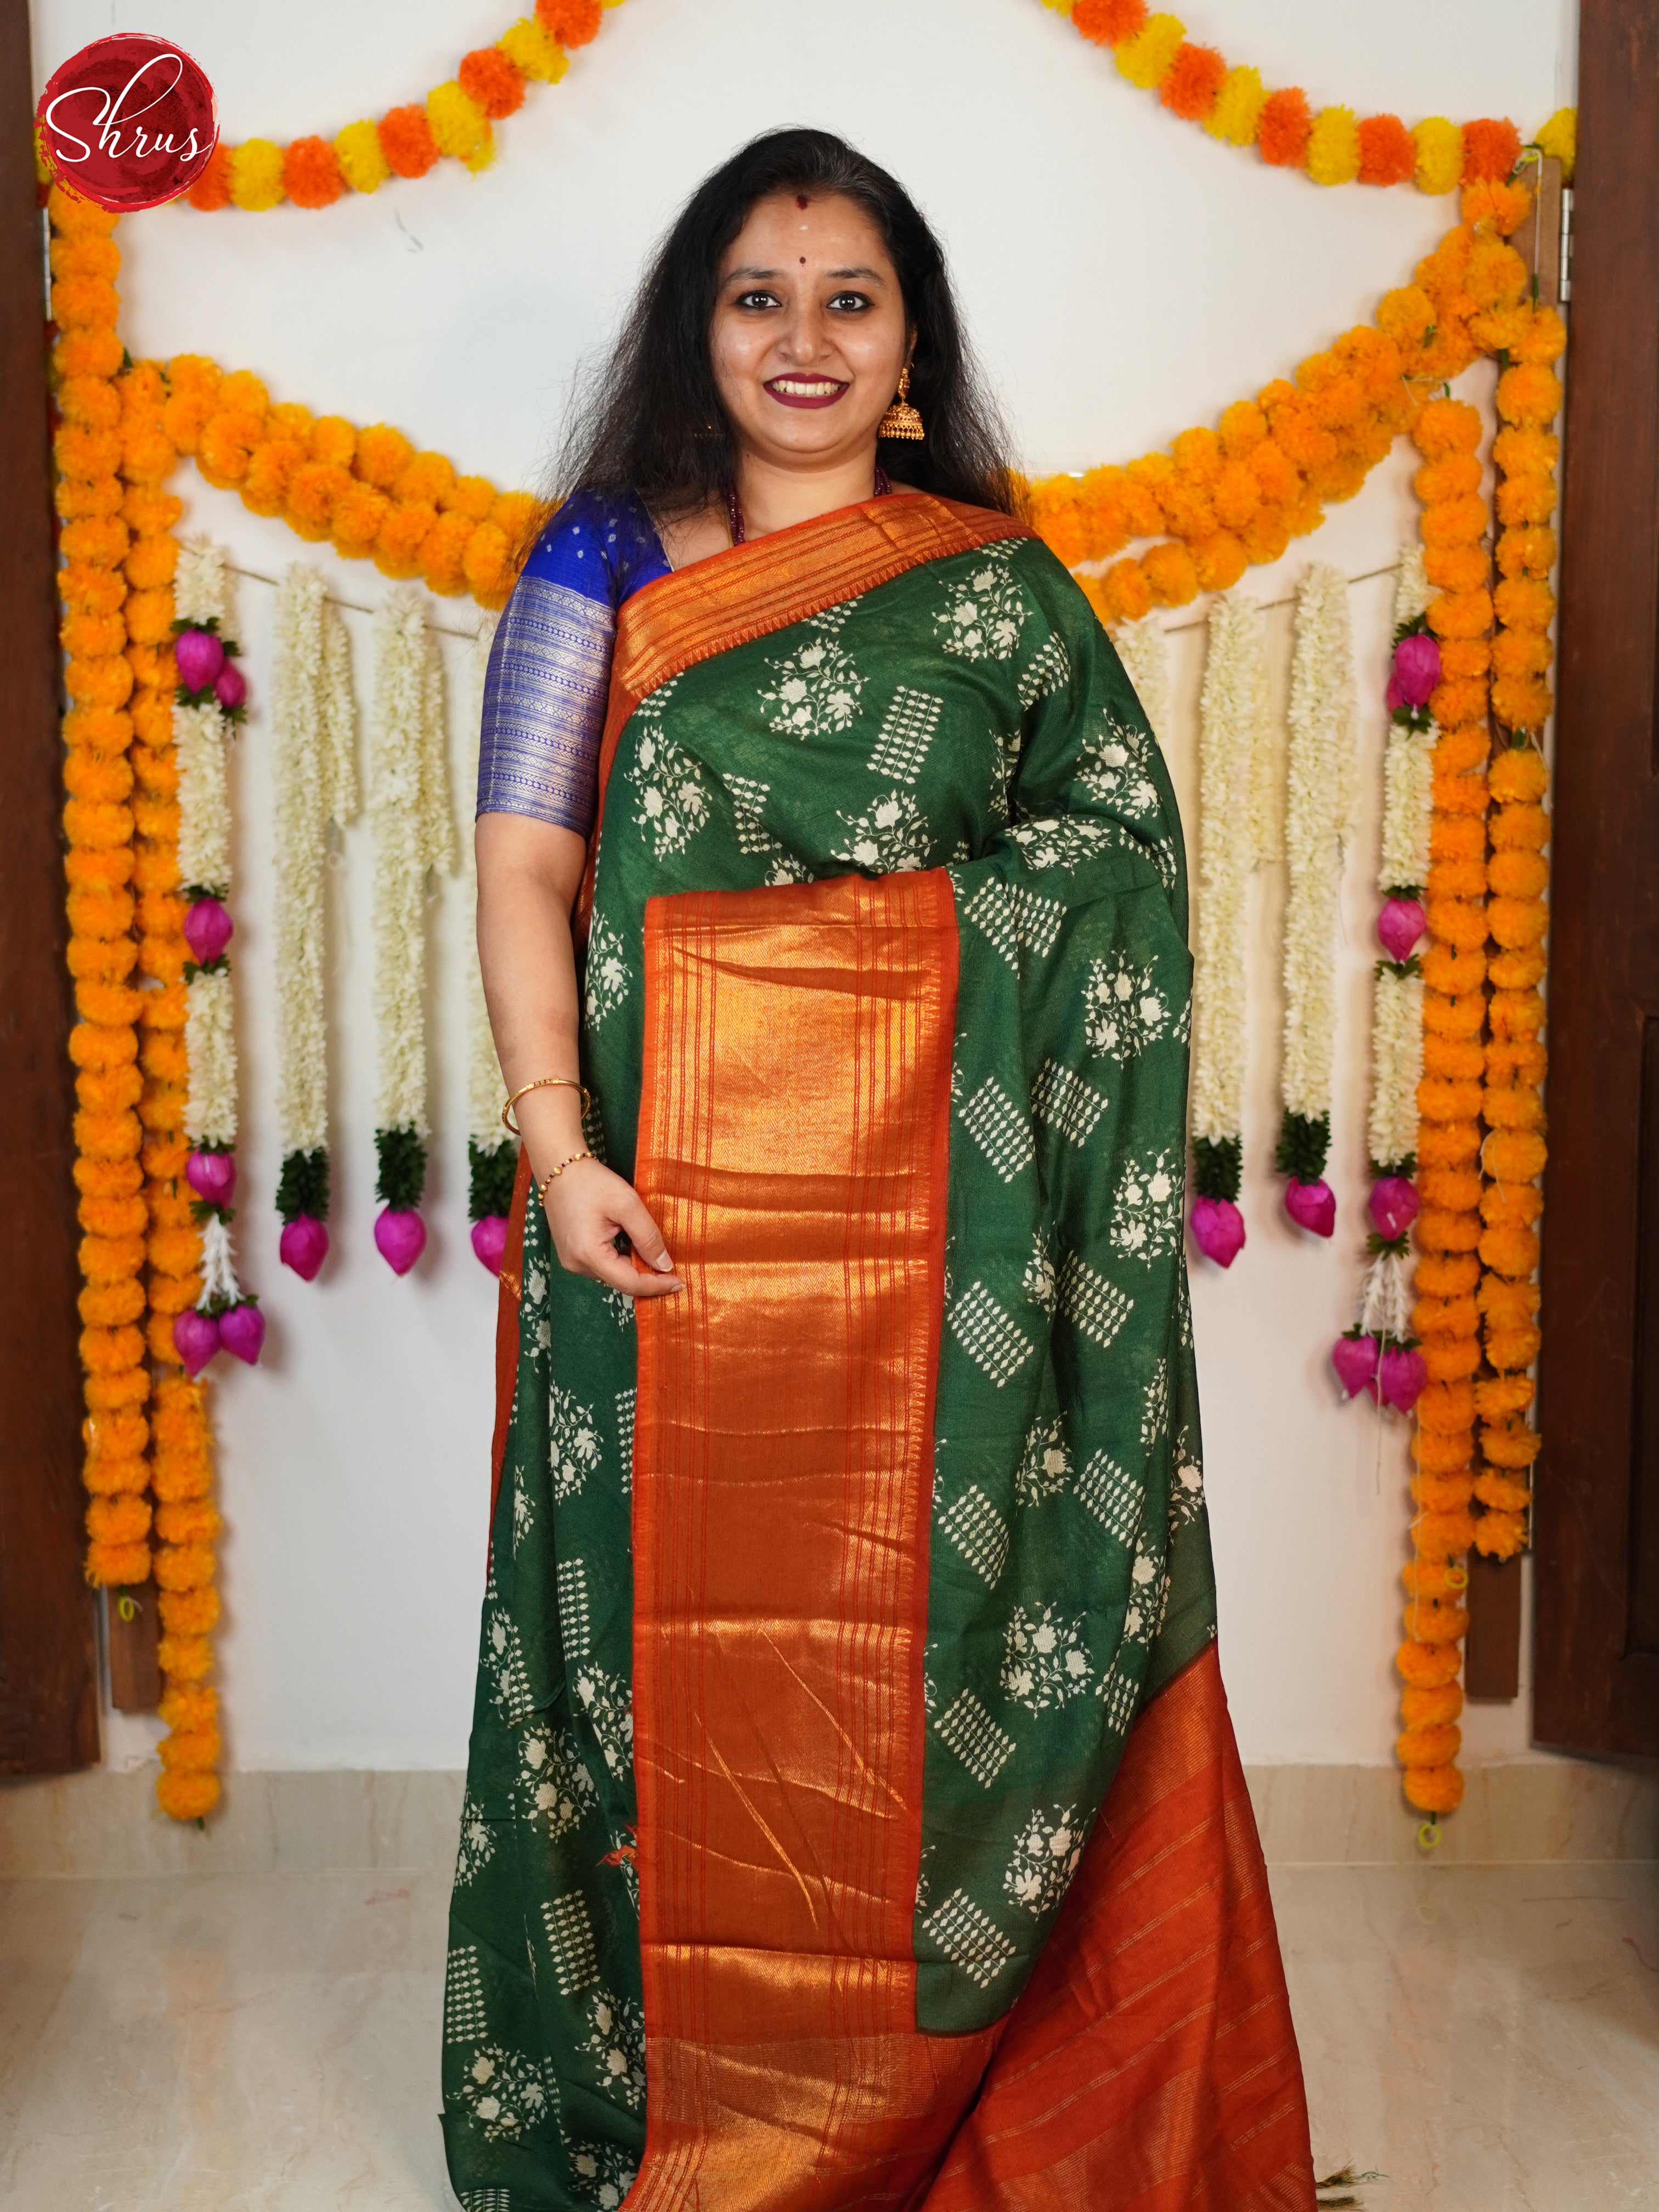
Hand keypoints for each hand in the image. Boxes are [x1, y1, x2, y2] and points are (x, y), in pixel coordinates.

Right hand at [540, 1158, 682, 1299]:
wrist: (560, 1168)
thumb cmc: (592, 1182)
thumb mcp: (627, 1204)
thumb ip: (648, 1237)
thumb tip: (665, 1265)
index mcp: (588, 1254)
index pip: (629, 1283)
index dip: (656, 1285)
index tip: (679, 1283)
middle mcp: (576, 1264)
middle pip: (620, 1282)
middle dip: (647, 1278)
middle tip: (672, 1269)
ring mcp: (571, 1260)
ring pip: (612, 1275)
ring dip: (634, 1268)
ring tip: (653, 1253)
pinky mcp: (571, 1254)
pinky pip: (602, 1265)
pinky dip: (621, 1260)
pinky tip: (632, 1246)